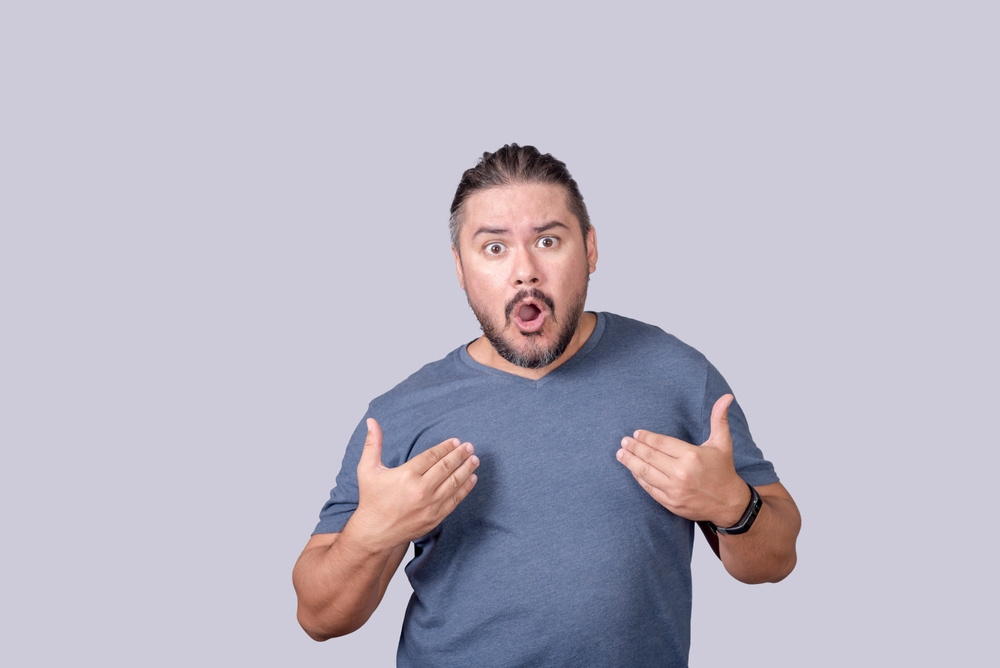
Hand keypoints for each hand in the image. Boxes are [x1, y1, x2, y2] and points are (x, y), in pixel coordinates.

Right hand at [347, 418, 479, 552]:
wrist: (375, 532)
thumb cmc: (371, 500)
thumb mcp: (367, 469)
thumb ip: (372, 443)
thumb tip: (371, 421)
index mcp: (406, 475)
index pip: (432, 456)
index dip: (446, 447)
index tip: (455, 441)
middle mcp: (420, 489)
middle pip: (446, 467)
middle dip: (460, 455)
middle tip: (470, 446)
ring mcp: (430, 505)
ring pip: (454, 482)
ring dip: (466, 469)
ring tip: (474, 459)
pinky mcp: (435, 517)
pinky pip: (455, 499)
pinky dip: (465, 488)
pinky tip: (472, 479)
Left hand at [616, 394, 749, 525]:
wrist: (729, 503)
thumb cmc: (723, 470)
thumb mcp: (723, 443)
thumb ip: (719, 418)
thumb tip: (726, 396)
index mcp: (692, 456)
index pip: (660, 443)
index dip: (646, 437)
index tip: (637, 433)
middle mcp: (681, 473)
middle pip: (650, 457)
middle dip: (634, 447)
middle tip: (624, 441)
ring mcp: (675, 490)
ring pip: (645, 473)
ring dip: (630, 462)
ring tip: (621, 453)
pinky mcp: (670, 503)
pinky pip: (649, 488)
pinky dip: (638, 478)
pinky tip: (632, 469)